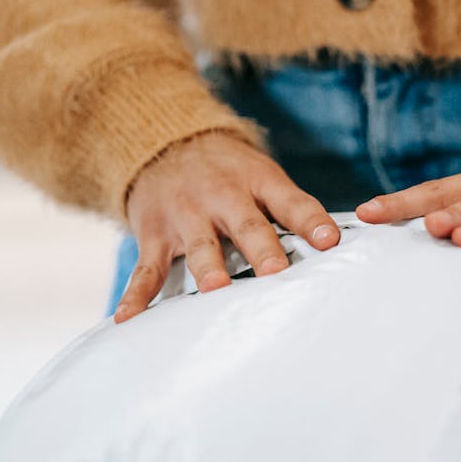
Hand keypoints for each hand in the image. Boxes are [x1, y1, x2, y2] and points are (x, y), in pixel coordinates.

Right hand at [113, 131, 341, 322]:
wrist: (166, 143)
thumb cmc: (230, 173)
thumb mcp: (263, 177)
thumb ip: (291, 210)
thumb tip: (331, 247)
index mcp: (258, 182)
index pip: (291, 202)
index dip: (311, 221)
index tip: (329, 240)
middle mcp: (223, 197)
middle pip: (247, 224)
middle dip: (262, 248)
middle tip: (277, 271)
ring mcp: (187, 216)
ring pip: (200, 246)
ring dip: (208, 268)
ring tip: (216, 289)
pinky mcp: (155, 234)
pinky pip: (146, 268)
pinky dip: (136, 294)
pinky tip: (129, 318)